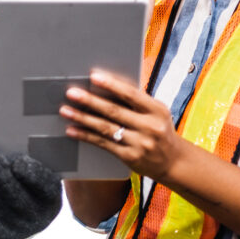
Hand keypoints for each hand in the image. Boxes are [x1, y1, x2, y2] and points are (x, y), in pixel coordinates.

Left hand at [0, 151, 61, 238]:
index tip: (18, 162)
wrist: (25, 218)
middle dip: (0, 174)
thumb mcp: (35, 173)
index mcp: (51, 196)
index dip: (31, 175)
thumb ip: (23, 160)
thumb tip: (1, 143)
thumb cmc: (28, 185)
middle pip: (16, 194)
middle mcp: (36, 215)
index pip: (45, 185)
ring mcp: (17, 227)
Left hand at [59, 69, 182, 180]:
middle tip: (71, 92)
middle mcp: (150, 127)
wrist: (173, 162)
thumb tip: (107, 84)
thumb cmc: (160, 130)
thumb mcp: (156, 113)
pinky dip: (85, 135)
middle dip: (90, 101)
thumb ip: (136, 101)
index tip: (93, 76)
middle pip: (114, 111)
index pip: (131, 95)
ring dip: (82, 118)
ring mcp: (140, 144)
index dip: (112, 85)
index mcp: (157, 110)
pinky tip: (72, 130)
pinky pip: (103, 144)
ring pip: (105, 128)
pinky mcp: (130, 157)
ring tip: (66, 110)